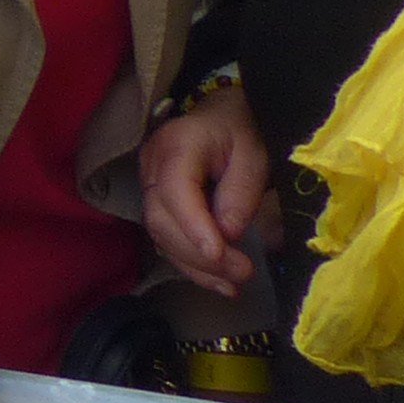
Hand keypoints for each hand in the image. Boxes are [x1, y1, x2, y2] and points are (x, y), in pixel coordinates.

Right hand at [138, 83, 269, 299]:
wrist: (220, 117)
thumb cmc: (240, 131)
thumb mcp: (253, 154)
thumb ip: (241, 191)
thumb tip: (229, 233)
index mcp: (177, 145)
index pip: (175, 190)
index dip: (194, 226)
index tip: (221, 254)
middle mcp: (153, 167)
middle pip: (162, 219)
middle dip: (199, 254)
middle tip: (242, 273)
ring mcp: (149, 186)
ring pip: (160, 235)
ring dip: (196, 267)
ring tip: (233, 286)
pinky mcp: (157, 205)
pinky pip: (166, 240)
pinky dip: (191, 266)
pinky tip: (219, 283)